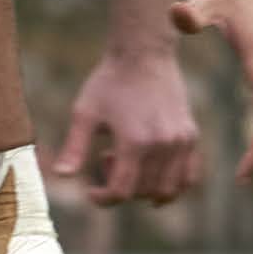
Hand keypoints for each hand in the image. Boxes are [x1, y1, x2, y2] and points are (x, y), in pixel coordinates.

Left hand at [57, 49, 201, 206]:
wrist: (143, 54)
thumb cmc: (109, 82)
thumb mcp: (85, 113)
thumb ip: (74, 147)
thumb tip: (61, 176)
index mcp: (134, 141)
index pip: (122, 191)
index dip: (103, 199)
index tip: (91, 192)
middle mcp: (162, 144)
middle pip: (143, 191)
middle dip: (120, 186)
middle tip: (105, 158)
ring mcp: (181, 141)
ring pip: (167, 189)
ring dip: (144, 188)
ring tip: (129, 162)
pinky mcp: (191, 136)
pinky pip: (189, 176)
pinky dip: (173, 185)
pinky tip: (154, 178)